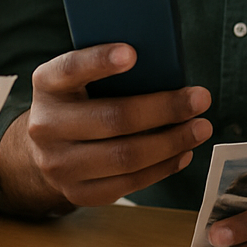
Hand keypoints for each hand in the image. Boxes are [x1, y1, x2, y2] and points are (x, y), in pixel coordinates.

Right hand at [0, 44, 211, 212]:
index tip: (133, 53)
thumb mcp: (81, 79)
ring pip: (125, 157)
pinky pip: (128, 184)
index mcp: (48, 85)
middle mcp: (46, 126)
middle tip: (201, 99)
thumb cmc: (79, 102)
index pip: (70, 69)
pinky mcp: (78, 193)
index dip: (100, 61)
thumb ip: (110, 71)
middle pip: (113, 119)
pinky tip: (183, 153)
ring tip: (200, 128)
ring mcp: (59, 165)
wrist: (45, 148)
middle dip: (165, 109)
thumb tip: (167, 70)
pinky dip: (162, 168)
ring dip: (171, 143)